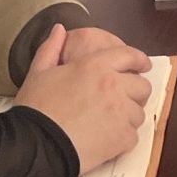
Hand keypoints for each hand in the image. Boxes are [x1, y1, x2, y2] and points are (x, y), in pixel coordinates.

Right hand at [15, 24, 152, 172]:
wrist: (34, 146)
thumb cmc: (35, 109)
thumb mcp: (38, 73)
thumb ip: (51, 49)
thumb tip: (59, 29)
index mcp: (95, 66)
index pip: (130, 55)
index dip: (139, 60)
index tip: (142, 65)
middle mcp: (113, 85)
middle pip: (142, 86)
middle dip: (135, 93)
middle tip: (123, 101)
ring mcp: (120, 112)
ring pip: (138, 112)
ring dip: (127, 117)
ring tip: (109, 124)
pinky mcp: (122, 137)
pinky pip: (132, 136)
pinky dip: (122, 139)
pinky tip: (105, 141)